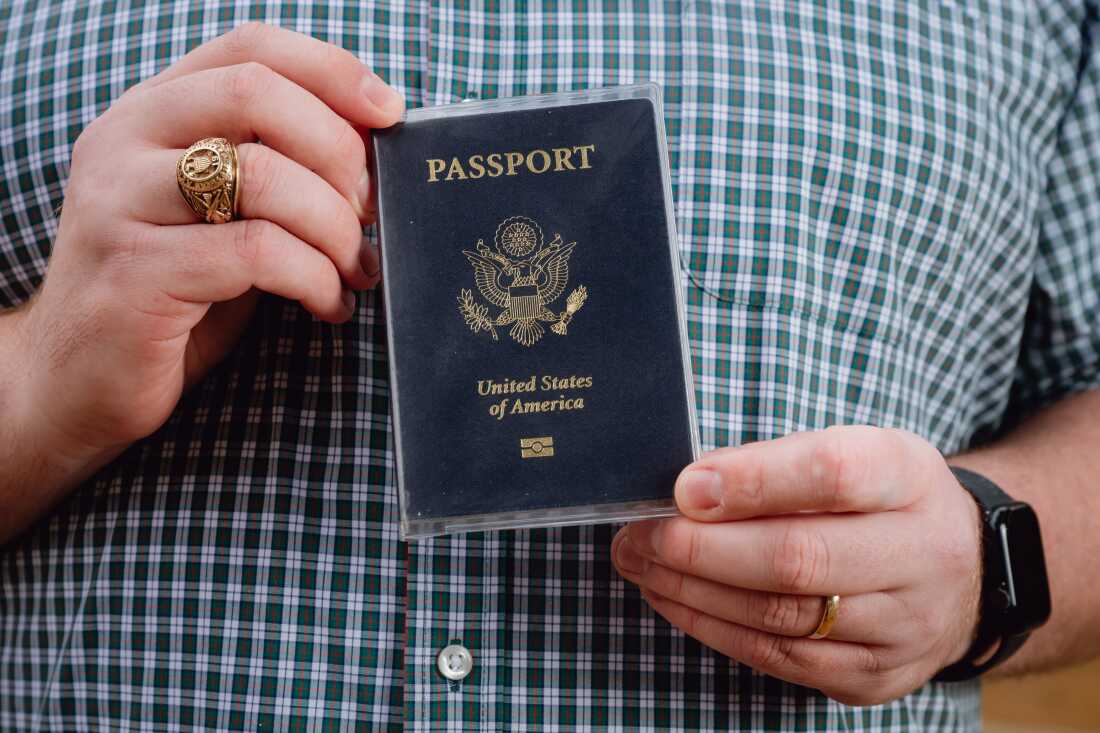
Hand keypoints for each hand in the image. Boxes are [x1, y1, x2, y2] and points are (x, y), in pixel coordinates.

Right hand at [2, 23, 402, 518]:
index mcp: (152, 113)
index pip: (249, 48)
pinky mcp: (133, 273)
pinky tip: (328, 306)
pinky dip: (316, 280)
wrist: (76, 380)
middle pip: (256, 94)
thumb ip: (273, 170)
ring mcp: (119, 203)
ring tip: (356, 270)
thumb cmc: (173, 293)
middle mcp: (125, 141)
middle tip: (371, 210)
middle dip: (340, 152)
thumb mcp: (222, 215)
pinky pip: (257, 254)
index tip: (391, 114)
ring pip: (264, 176)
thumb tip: (373, 156)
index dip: (332, 71)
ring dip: (336, 228)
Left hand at [611, 426, 982, 704]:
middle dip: (701, 549)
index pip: (833, 475)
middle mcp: (920, 556)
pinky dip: (714, 628)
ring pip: (781, 617)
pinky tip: (673, 599)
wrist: (965, 571)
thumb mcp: (853, 452)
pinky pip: (780, 660)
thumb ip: (777, 463)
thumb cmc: (882, 499)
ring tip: (641, 563)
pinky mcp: (876, 677)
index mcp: (909, 479)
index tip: (684, 487)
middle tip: (638, 535)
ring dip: (693, 590)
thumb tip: (690, 489)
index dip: (752, 482)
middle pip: (799, 559)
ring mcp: (904, 627)